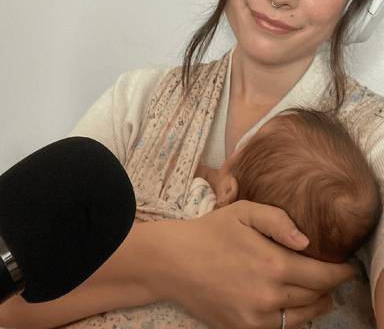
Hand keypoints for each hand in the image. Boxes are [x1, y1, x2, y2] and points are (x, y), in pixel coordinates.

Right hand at [153, 201, 354, 328]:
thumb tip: (306, 241)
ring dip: (315, 306)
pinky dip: (293, 318)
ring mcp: (256, 316)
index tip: (346, 267)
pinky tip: (290, 305)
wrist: (174, 261)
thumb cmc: (210, 231)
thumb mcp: (242, 212)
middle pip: (315, 297)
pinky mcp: (243, 328)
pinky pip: (281, 328)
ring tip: (319, 294)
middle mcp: (268, 295)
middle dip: (328, 287)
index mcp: (272, 263)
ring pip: (302, 317)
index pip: (321, 275)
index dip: (339, 272)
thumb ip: (277, 220)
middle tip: (332, 277)